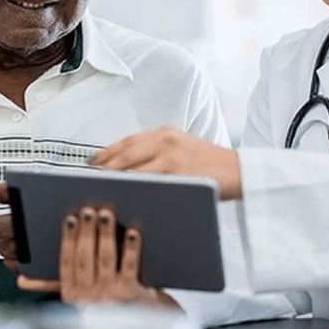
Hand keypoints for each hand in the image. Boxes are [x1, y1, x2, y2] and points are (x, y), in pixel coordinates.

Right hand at [18, 206, 179, 309]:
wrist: (133, 328)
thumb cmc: (103, 306)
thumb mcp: (76, 299)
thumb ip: (51, 285)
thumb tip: (22, 280)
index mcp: (71, 294)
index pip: (66, 263)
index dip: (67, 240)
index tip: (69, 218)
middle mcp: (88, 296)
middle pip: (85, 259)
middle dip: (86, 232)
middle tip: (88, 210)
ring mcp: (109, 295)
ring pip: (105, 260)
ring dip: (105, 235)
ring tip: (106, 214)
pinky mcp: (130, 294)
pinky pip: (129, 267)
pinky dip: (130, 249)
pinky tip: (132, 232)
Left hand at [90, 126, 242, 199]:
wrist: (241, 170)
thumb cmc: (211, 164)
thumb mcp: (183, 149)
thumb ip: (159, 153)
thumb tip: (129, 167)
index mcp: (165, 133)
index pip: (127, 141)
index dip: (106, 152)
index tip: (91, 163)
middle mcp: (166, 139)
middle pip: (125, 153)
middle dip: (104, 167)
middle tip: (87, 179)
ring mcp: (172, 155)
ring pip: (132, 167)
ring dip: (113, 178)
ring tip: (98, 189)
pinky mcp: (178, 171)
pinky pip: (148, 181)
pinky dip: (132, 187)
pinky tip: (122, 195)